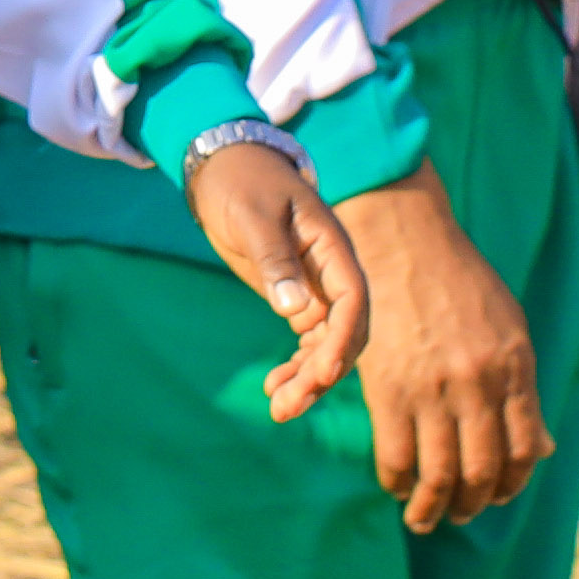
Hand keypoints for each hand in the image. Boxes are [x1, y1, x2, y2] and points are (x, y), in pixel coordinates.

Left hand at [185, 139, 371, 420]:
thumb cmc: (241, 183)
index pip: (353, 300)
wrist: (225, 168)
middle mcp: (332, 273)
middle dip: (321, 373)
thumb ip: (275, 258)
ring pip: (325, 345)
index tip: (325, 373)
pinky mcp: (297, 298)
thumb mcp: (253, 216)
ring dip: (307, 379)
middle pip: (343, 333)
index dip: (343, 339)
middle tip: (288, 406)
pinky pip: (307, 342)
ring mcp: (317, 288)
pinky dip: (295, 367)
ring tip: (278, 409)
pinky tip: (273, 388)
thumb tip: (295, 310)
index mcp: (332, 247)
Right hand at [340, 170, 548, 533]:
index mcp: (515, 369)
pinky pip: (396, 455)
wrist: (403, 238)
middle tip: (462, 516)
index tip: (498, 496)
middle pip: (483, 471)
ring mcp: (434, 389)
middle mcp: (479, 385)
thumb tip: (541, 449)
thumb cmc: (458, 279)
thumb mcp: (510, 327)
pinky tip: (398, 486)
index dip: (512, 484)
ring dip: (434, 507)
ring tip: (427, 519)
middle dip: (474, 506)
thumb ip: (524, 388)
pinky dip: (398, 481)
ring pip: (440, 473)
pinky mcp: (389, 387)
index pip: (525, 450)